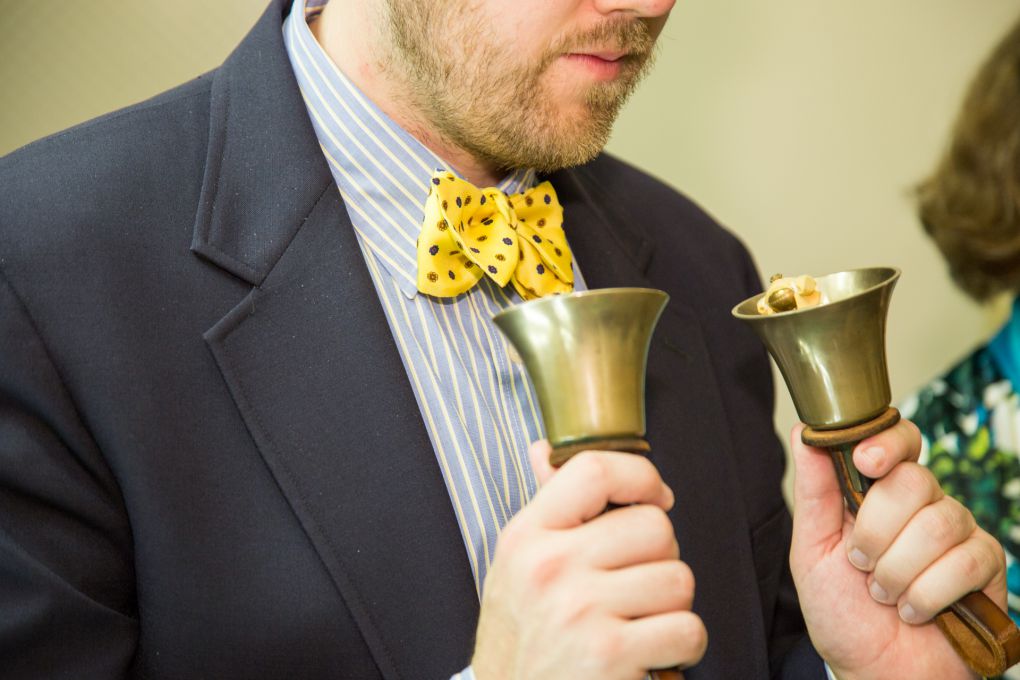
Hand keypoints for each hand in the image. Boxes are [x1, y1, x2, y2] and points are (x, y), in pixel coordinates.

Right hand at [471, 441, 705, 679]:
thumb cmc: (519, 636)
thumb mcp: (516, 566)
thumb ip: (544, 507)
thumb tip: (545, 450)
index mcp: (527, 536)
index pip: (594, 471)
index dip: (641, 477)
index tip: (656, 497)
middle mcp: (551, 568)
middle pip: (655, 526)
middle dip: (661, 556)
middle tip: (639, 582)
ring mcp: (581, 611)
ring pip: (679, 579)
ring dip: (673, 605)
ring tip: (642, 620)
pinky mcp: (611, 656)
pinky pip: (688, 629)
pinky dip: (682, 646)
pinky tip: (653, 652)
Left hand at [790, 419, 1007, 679]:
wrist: (874, 670)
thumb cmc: (842, 611)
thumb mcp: (811, 550)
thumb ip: (813, 492)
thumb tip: (804, 431)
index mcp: (877, 491)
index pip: (898, 440)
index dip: (887, 442)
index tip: (865, 460)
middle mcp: (921, 504)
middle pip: (913, 480)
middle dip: (876, 530)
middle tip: (861, 564)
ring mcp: (956, 531)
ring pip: (937, 522)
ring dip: (898, 570)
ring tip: (884, 594)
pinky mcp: (985, 564)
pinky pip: (964, 561)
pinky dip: (928, 593)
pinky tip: (914, 610)